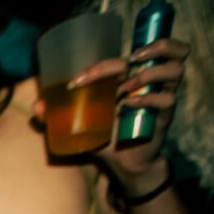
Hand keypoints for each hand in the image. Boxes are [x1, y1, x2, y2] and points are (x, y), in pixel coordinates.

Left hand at [29, 36, 186, 189]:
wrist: (122, 164)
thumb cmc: (104, 138)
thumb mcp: (80, 123)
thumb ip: (59, 115)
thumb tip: (37, 106)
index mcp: (130, 77)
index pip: (127, 56)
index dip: (102, 64)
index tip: (77, 81)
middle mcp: (150, 82)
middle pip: (164, 50)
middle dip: (150, 48)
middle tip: (131, 59)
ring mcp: (160, 97)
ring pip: (175, 69)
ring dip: (150, 73)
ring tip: (126, 87)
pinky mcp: (164, 116)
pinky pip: (167, 99)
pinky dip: (149, 98)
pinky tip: (130, 105)